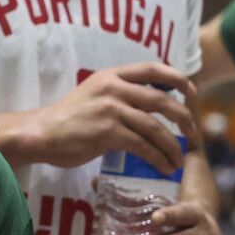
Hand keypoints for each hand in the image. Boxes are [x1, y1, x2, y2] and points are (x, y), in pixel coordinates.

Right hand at [29, 62, 196, 174]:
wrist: (42, 133)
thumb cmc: (68, 118)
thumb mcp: (93, 94)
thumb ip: (119, 94)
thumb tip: (151, 104)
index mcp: (111, 75)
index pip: (152, 68)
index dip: (177, 78)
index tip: (191, 91)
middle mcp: (113, 88)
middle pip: (160, 100)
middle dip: (183, 118)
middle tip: (192, 133)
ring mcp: (110, 109)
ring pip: (155, 127)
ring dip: (172, 145)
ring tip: (179, 160)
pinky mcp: (107, 132)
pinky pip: (142, 145)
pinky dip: (158, 158)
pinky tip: (164, 166)